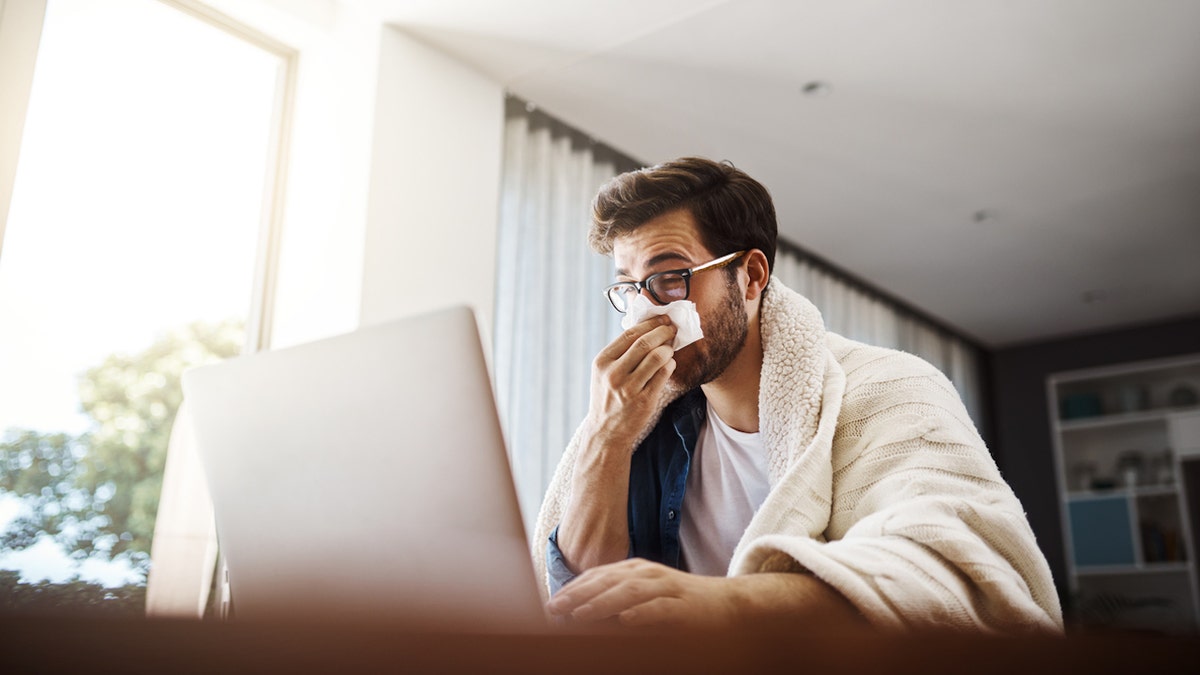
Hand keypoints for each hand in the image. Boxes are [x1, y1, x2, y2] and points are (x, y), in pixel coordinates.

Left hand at [546, 558, 735, 628]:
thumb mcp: (644, 596)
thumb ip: (616, 601)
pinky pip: (660, 609)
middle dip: (579, 594)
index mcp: (635, 570)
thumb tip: (579, 614)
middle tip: (555, 608)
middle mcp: (648, 574)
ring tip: (579, 615)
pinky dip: (641, 613)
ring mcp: (667, 588)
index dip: (574, 587)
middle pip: (608, 580)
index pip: (598, 575)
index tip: (552, 602)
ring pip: (629, 593)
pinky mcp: (684, 607)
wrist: (725, 604)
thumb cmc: (678, 603)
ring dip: (602, 603)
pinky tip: (624, 621)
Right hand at [583, 315, 677, 452]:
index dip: (649, 324)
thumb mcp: (604, 372)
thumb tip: (646, 328)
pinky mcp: (644, 400)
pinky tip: (670, 364)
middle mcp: (613, 374)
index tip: (662, 319)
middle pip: (645, 343)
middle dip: (663, 332)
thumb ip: (620, 352)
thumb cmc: (608, 397)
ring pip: (657, 357)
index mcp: (602, 362)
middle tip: (672, 329)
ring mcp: (629, 388)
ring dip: (668, 349)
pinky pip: (664, 374)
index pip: (629, 334)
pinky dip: (670, 365)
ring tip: (670, 348)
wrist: (606, 431)